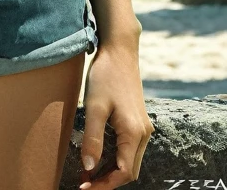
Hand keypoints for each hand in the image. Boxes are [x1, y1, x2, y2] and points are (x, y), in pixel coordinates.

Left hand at [78, 36, 154, 187]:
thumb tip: (89, 168)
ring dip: (110, 171)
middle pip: (128, 171)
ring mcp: (142, 127)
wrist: (120, 50)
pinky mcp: (137, 121)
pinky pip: (128, 149)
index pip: (123, 173)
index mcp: (134, 132)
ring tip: (87, 173)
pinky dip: (114, 158)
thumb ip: (93, 139)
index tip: (84, 187)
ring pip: (129, 161)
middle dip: (107, 181)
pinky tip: (98, 156)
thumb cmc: (106, 75)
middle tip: (83, 183)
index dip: (104, 185)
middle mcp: (143, 133)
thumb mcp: (95, 107)